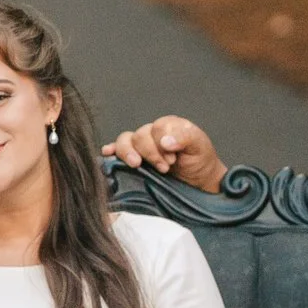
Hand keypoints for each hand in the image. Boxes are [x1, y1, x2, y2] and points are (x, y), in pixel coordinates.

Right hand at [102, 115, 225, 192]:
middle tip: (165, 168)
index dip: (161, 144)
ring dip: (129, 153)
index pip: (156, 128)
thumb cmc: (199, 160)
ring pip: (125, 141)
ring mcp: (140, 146)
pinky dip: (111, 150)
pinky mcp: (133, 160)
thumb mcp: (199, 146)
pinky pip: (117, 150)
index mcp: (167, 125)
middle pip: (139, 136)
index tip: (172, 159)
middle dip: (150, 153)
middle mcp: (151, 133)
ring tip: (137, 165)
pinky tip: (108, 153)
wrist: (198, 181)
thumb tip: (165, 141)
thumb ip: (185, 138)